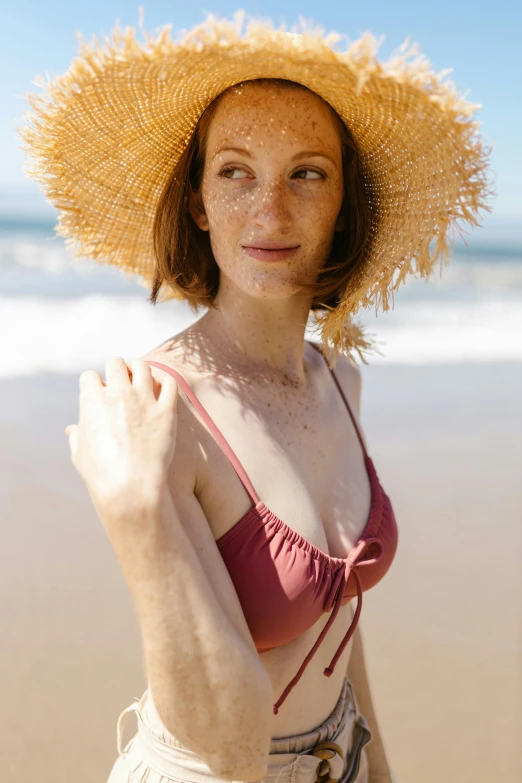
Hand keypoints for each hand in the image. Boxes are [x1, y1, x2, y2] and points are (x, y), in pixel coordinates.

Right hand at [65, 357, 177, 513]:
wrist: (130, 487)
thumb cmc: (101, 475)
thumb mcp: (80, 455)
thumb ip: (77, 436)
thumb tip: (72, 430)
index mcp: (92, 400)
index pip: (89, 376)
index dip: (93, 385)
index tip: (99, 395)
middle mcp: (118, 393)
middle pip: (116, 363)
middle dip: (116, 370)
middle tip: (121, 382)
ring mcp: (144, 400)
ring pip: (143, 367)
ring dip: (140, 371)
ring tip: (142, 381)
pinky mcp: (166, 411)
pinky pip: (170, 383)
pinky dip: (165, 383)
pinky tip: (162, 391)